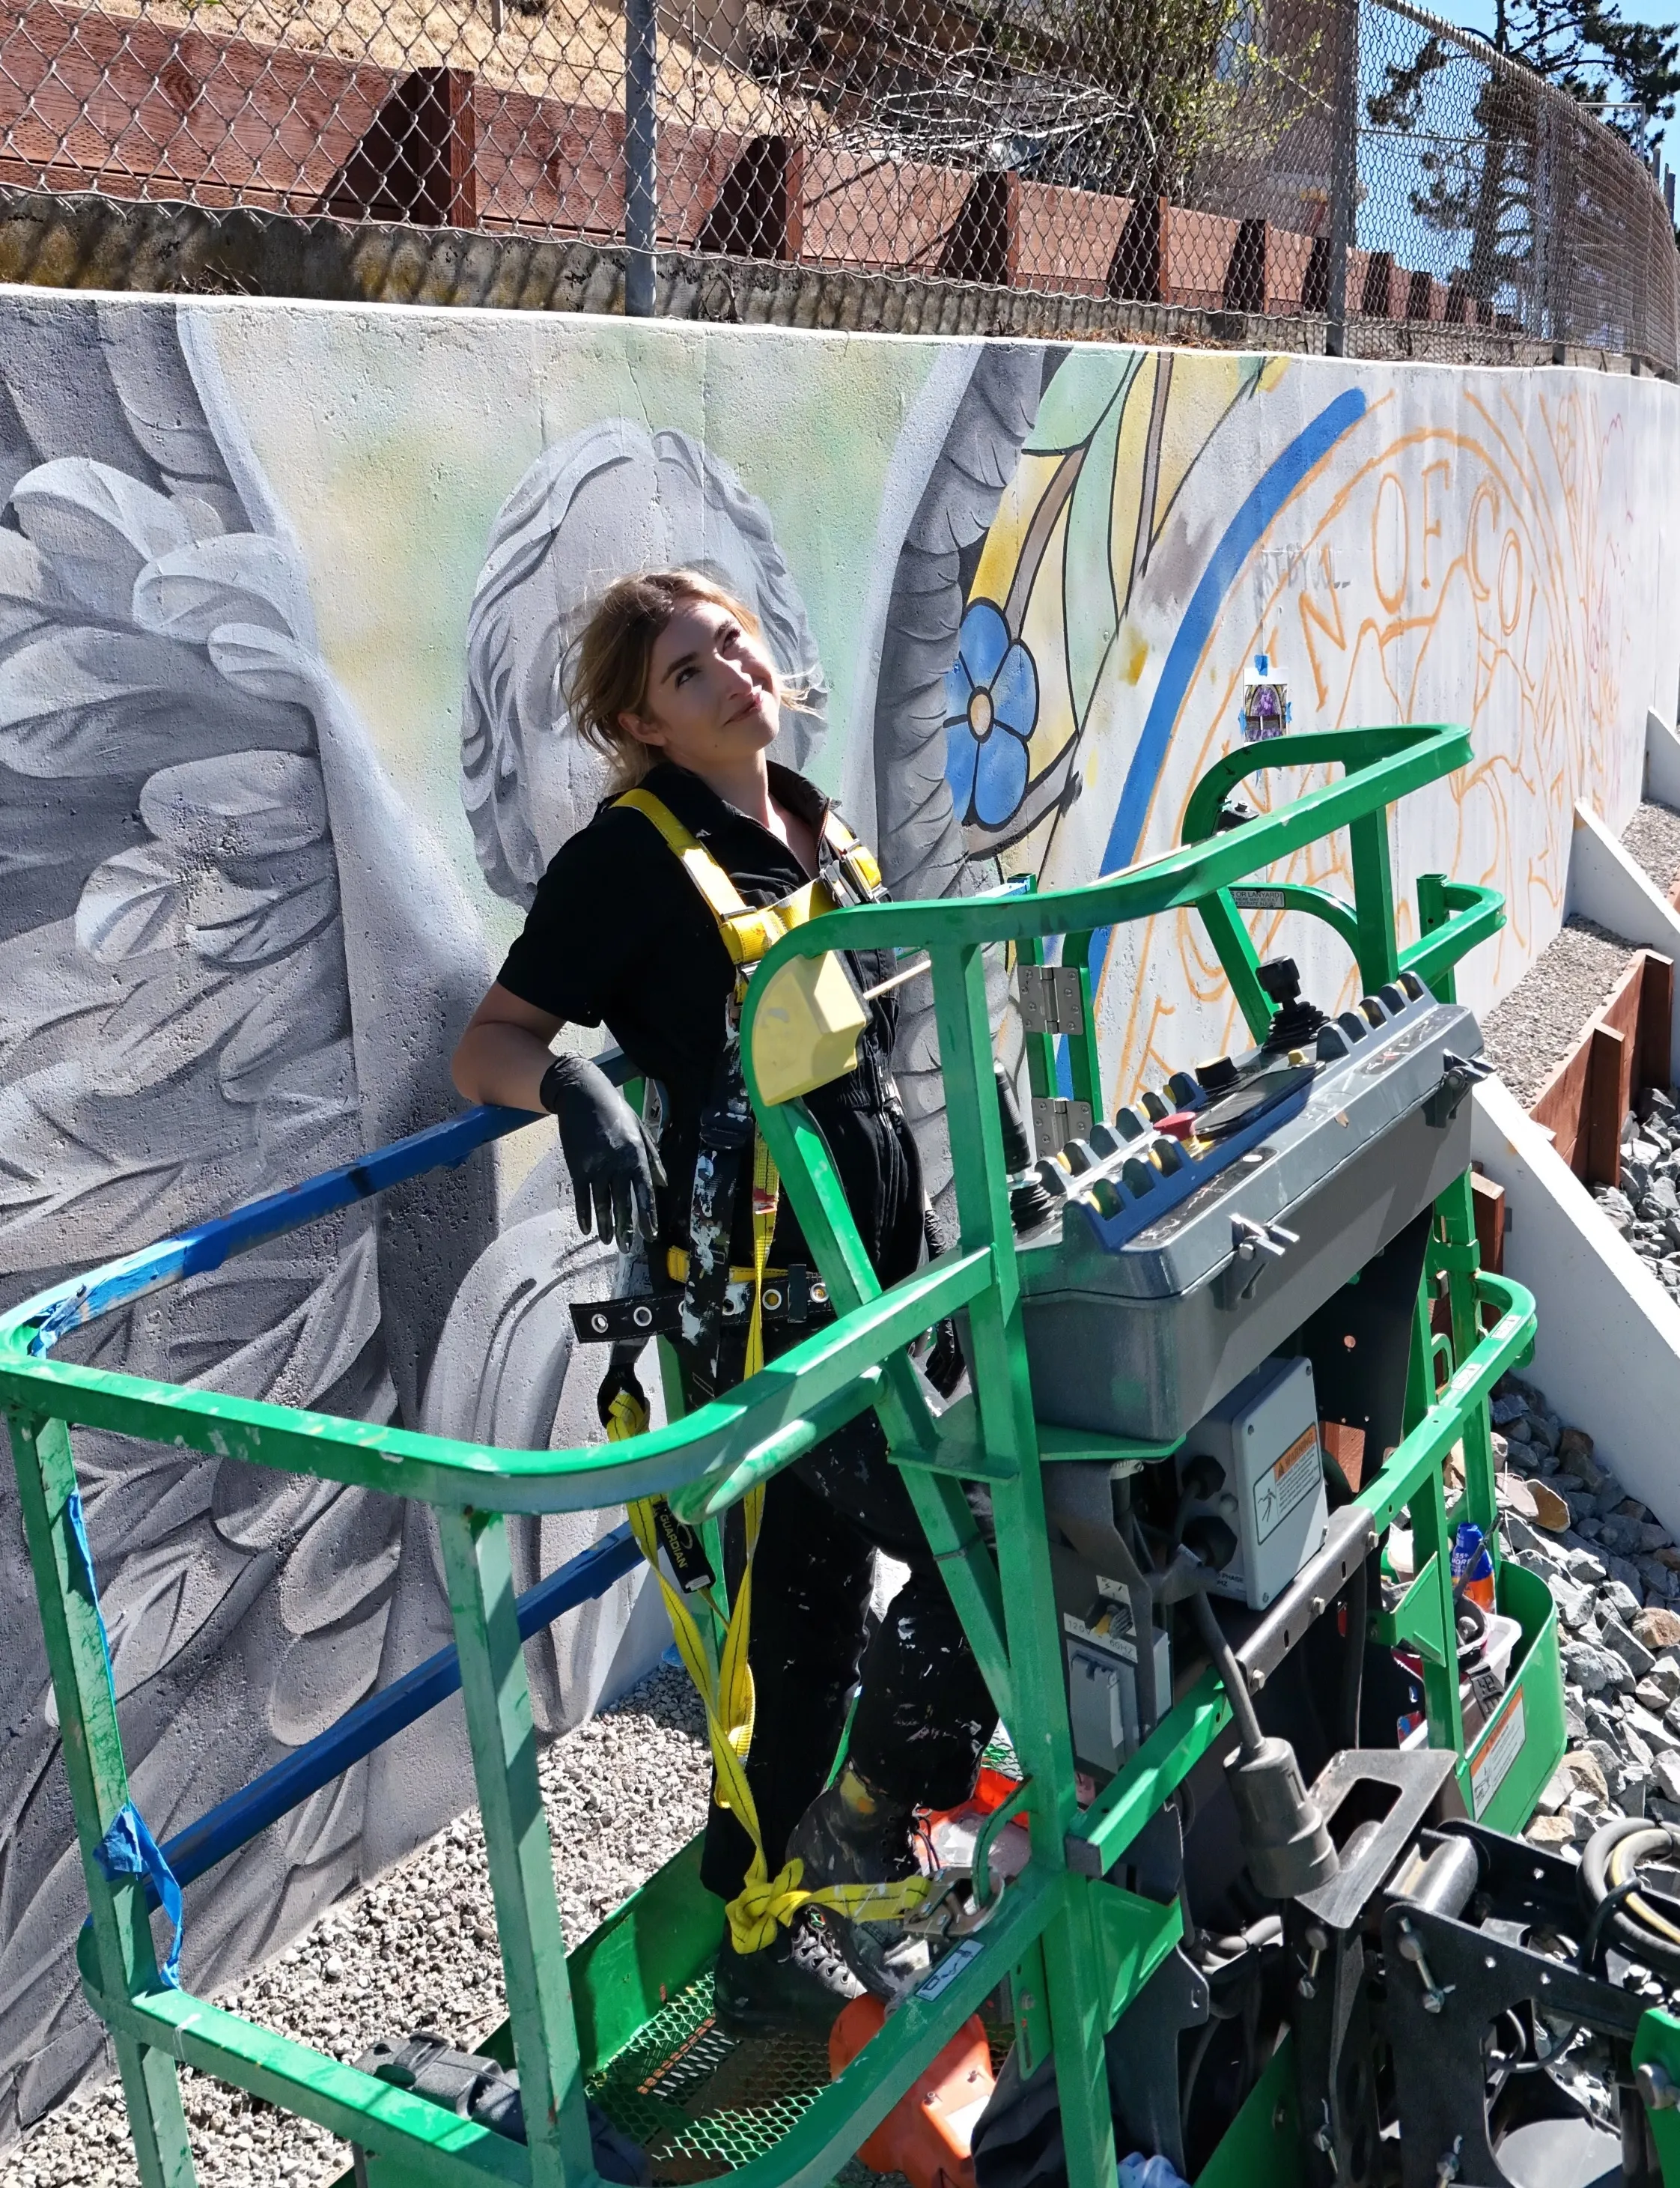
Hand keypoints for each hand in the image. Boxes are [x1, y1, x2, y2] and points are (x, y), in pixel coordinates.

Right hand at [540, 1054, 665, 1251]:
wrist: (583, 1095)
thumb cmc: (616, 1111)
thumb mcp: (640, 1129)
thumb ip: (653, 1158)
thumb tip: (663, 1183)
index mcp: (635, 1154)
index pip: (644, 1191)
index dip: (647, 1215)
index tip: (651, 1234)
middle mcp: (616, 1162)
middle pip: (622, 1202)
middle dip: (626, 1227)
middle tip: (628, 1249)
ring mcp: (594, 1165)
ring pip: (601, 1202)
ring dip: (605, 1225)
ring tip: (609, 1242)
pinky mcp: (576, 1166)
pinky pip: (581, 1195)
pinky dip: (584, 1213)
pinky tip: (586, 1228)